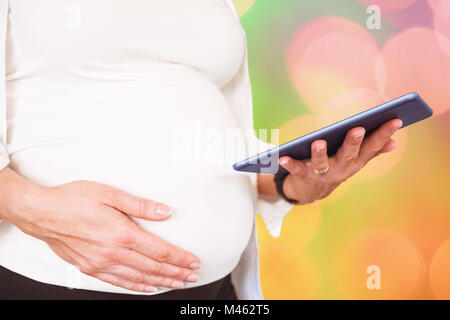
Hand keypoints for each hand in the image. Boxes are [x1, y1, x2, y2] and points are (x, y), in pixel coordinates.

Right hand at [0, 169, 200, 292]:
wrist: (41, 213)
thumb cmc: (74, 199)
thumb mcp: (110, 194)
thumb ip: (141, 205)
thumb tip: (166, 212)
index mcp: (122, 233)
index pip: (160, 251)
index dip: (180, 258)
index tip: (194, 262)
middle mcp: (113, 252)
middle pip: (153, 268)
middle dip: (176, 273)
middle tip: (193, 276)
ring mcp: (101, 263)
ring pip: (138, 278)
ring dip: (161, 282)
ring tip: (177, 284)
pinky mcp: (90, 268)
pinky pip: (118, 283)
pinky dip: (136, 287)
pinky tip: (147, 288)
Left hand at [279, 119, 402, 204]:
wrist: (311, 193)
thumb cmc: (335, 168)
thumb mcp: (354, 162)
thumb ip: (372, 152)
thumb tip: (394, 143)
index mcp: (354, 162)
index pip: (372, 147)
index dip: (384, 135)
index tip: (396, 120)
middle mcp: (340, 169)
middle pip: (348, 154)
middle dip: (353, 142)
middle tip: (358, 129)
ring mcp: (322, 174)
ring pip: (321, 163)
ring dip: (320, 153)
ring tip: (318, 142)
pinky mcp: (303, 176)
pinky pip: (296, 169)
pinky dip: (289, 163)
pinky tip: (282, 156)